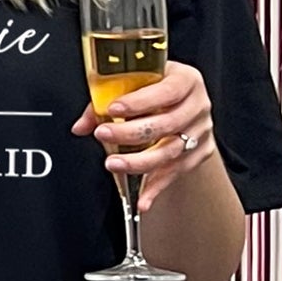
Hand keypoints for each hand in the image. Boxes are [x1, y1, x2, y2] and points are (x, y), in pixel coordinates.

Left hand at [71, 59, 215, 210]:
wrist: (181, 101)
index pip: (165, 91)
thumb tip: (80, 126)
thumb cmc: (153, 88)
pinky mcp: (199, 153)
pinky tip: (142, 200)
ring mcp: (200, 131)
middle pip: (167, 124)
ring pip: (170, 152)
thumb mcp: (133, 83)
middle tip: (102, 135)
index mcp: (184, 80)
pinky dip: (155, 188)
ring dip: (139, 162)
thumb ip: (105, 100)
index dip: (139, 101)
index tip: (113, 109)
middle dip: (131, 133)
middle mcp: (197, 106)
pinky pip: (174, 173)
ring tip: (113, 164)